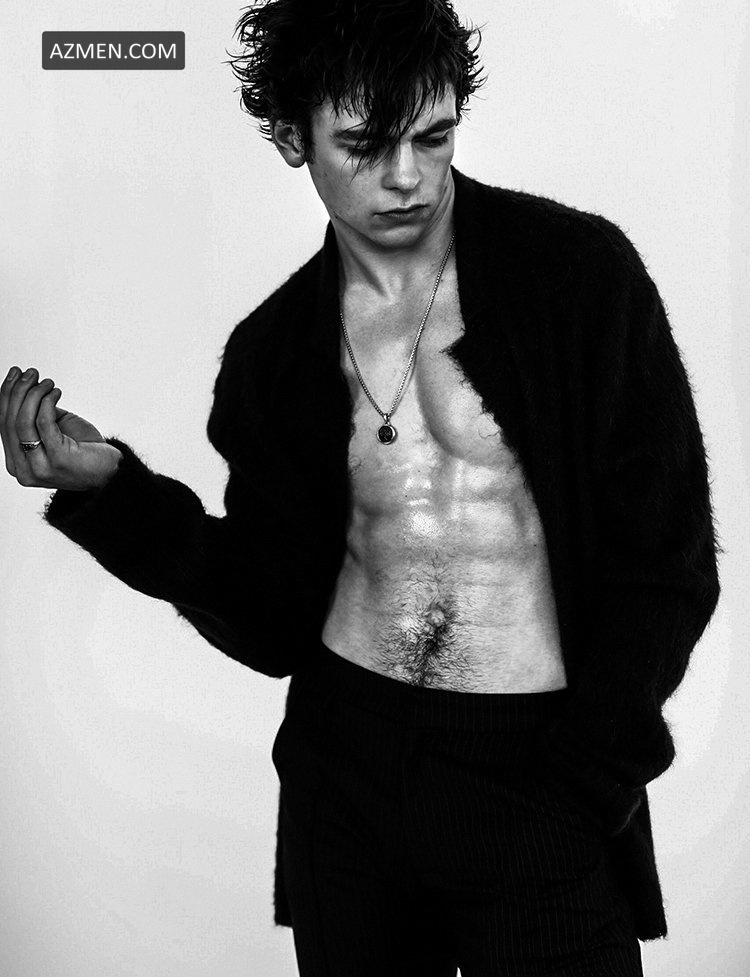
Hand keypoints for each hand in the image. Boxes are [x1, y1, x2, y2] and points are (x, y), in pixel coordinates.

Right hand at [1, 366, 122, 490]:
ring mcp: (40, 468)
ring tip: (48, 383)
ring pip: (23, 421)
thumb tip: (23, 386)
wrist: (111, 471)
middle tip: (31, 373)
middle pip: (10, 422)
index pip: (2, 424)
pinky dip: (47, 402)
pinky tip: (56, 393)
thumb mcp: (53, 431)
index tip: (15, 373)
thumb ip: (35, 417)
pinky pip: (44, 423)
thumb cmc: (83, 451)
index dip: (5, 396)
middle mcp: (23, 470)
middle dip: (18, 391)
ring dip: (34, 394)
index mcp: (16, 463)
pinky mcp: (59, 460)